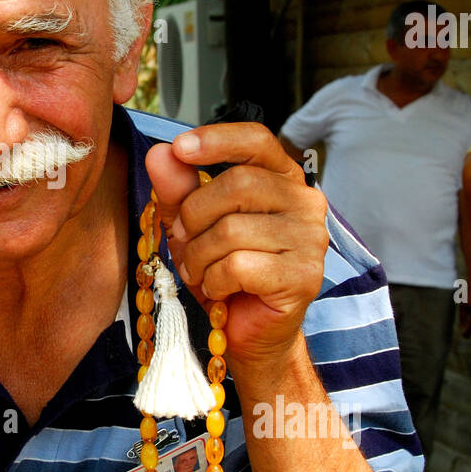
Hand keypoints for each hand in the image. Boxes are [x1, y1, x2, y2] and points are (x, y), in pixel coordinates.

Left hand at [145, 123, 329, 372]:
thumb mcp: (193, 226)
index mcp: (283, 180)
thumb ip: (179, 189)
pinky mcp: (304, 276)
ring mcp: (311, 239)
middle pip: (237, 184)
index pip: (256, 141)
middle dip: (195, 214)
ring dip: (200, 255)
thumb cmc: (224, 272)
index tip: (179, 147)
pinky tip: (221, 290)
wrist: (248, 332)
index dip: (217, 139)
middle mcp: (306, 202)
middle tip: (184, 239)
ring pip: (233, 229)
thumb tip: (160, 154)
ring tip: (201, 272)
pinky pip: (239, 265)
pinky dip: (215, 280)